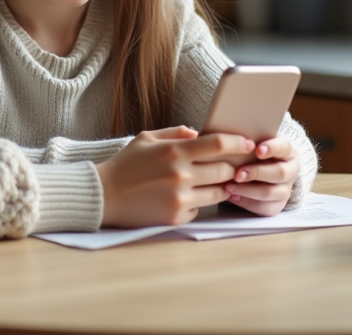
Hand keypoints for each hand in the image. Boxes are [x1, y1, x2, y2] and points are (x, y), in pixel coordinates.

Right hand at [96, 129, 253, 227]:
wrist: (104, 195)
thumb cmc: (125, 164)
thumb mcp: (146, 138)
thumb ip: (175, 133)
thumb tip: (199, 133)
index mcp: (174, 151)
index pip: (218, 144)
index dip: (238, 142)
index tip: (247, 143)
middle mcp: (180, 174)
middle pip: (225, 170)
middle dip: (232, 166)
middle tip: (231, 164)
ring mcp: (180, 198)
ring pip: (219, 192)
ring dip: (221, 186)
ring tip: (211, 181)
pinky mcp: (176, 217)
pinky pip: (201, 208)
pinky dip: (198, 202)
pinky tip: (184, 197)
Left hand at [224, 135, 298, 215]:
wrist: (261, 168)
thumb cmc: (252, 151)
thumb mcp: (252, 142)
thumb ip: (246, 141)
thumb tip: (228, 138)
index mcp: (286, 150)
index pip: (283, 147)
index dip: (272, 148)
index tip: (257, 150)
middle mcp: (290, 170)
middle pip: (279, 173)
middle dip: (257, 173)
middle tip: (237, 174)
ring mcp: (286, 189)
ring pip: (272, 193)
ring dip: (249, 191)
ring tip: (229, 187)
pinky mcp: (278, 205)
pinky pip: (265, 208)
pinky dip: (247, 203)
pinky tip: (232, 197)